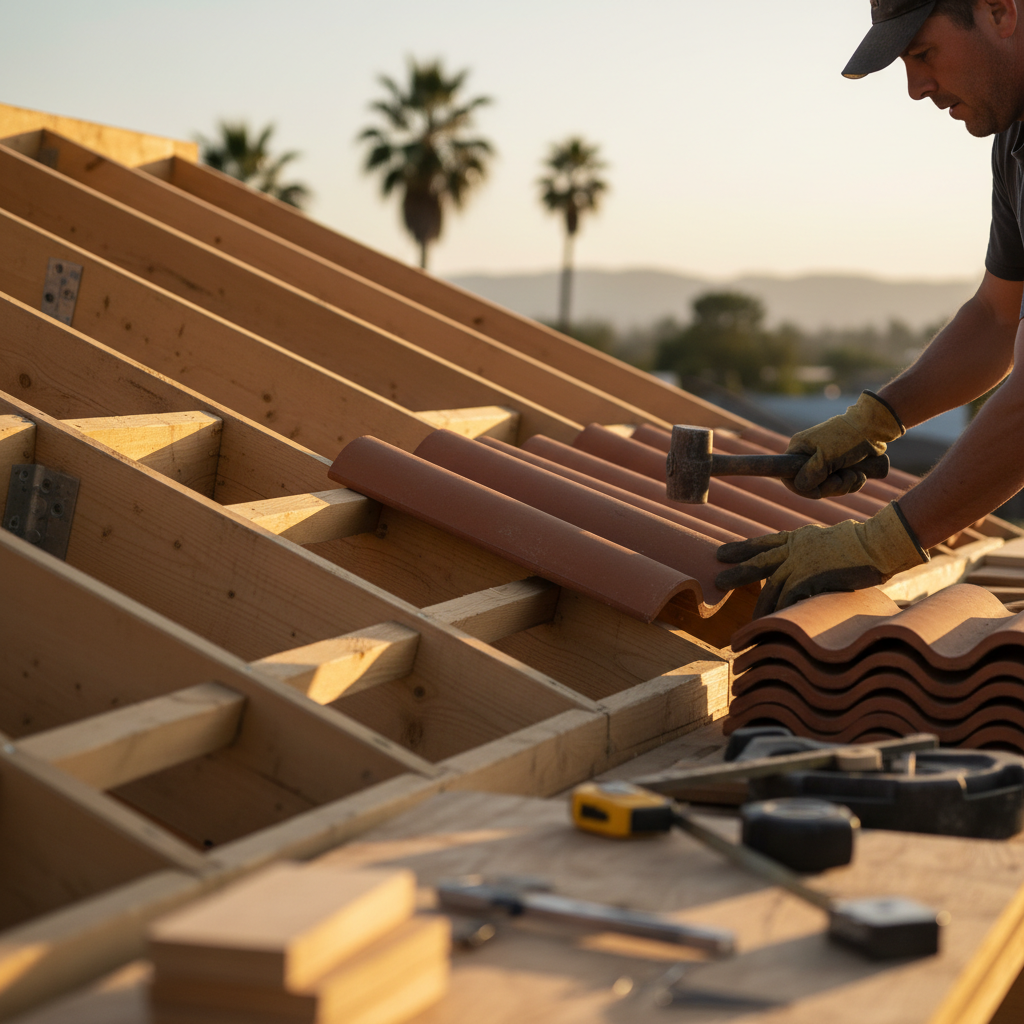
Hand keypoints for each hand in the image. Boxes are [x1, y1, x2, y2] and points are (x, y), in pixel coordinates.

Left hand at [716, 502, 927, 617]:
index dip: (741, 548)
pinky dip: (782, 611)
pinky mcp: (810, 578)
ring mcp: (801, 563)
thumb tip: (811, 564)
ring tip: (749, 621)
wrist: (878, 541)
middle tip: (717, 581)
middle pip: (757, 562)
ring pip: (772, 587)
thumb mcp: (830, 539)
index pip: (763, 543)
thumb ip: (813, 550)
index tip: (722, 553)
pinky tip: (775, 622)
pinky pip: (790, 599)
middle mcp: (795, 549)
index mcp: (798, 537)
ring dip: (761, 606)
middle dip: (736, 573)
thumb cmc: (863, 542)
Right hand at [785, 391, 903, 497]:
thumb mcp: (827, 456)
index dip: (801, 489)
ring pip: (828, 487)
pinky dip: (851, 483)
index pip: (789, 477)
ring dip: (844, 485)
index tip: (818, 492)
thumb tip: (800, 486)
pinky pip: (841, 484)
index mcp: (799, 449)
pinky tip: (860, 474)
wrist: (875, 428)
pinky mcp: (840, 466)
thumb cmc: (849, 438)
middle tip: (843, 480)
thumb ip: (811, 473)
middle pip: (810, 485)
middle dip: (829, 487)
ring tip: (856, 474)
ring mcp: (825, 462)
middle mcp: (809, 456)